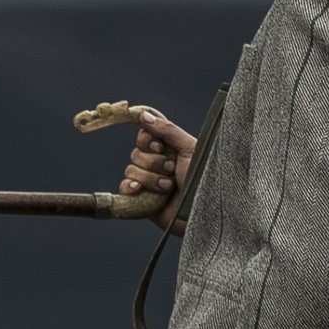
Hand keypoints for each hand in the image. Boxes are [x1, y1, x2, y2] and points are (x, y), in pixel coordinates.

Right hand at [118, 110, 197, 231]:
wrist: (203, 212)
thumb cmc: (204, 180)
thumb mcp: (190, 149)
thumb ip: (167, 130)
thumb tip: (144, 115)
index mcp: (170, 150)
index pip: (145, 137)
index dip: (148, 141)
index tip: (160, 147)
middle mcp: (159, 165)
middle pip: (137, 153)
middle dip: (154, 163)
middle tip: (173, 171)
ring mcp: (150, 183)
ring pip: (131, 170)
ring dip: (150, 178)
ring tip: (169, 187)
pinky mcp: (142, 200)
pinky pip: (124, 188)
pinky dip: (130, 187)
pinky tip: (139, 190)